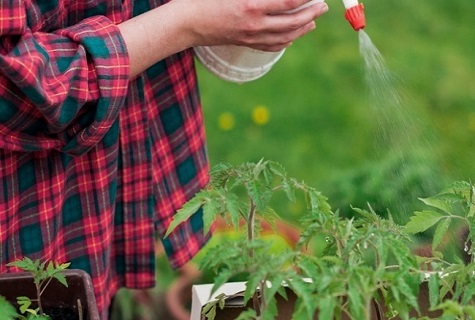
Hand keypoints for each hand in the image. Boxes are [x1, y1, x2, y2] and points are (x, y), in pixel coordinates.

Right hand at [182, 0, 328, 50]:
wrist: (187, 23)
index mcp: (252, 4)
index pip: (289, 0)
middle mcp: (255, 24)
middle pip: (293, 22)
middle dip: (312, 13)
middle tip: (323, 6)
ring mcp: (251, 37)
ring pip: (286, 37)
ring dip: (303, 29)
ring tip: (313, 22)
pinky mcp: (246, 43)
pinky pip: (273, 46)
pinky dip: (287, 41)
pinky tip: (294, 36)